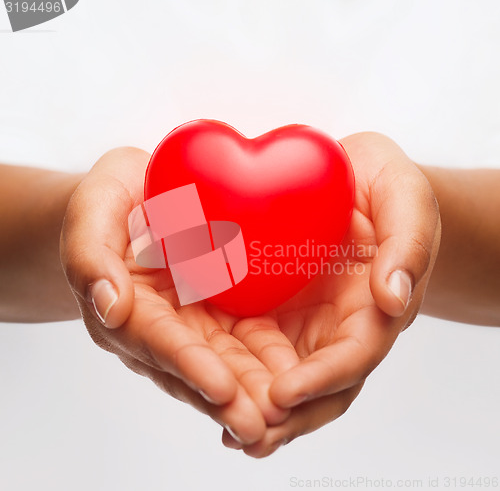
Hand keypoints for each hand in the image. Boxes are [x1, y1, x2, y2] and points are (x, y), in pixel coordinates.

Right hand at [60, 147, 294, 444]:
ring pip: (223, 364)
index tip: (222, 388)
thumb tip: (109, 306)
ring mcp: (192, 323)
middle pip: (194, 367)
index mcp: (127, 307)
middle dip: (227, 399)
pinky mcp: (219, 314)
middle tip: (261, 426)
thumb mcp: (94, 209)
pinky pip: (244, 341)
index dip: (189, 364)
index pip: (158, 339)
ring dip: (250, 393)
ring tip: (283, 418)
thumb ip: (92, 255)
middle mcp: (161, 326)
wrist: (138, 196)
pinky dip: (266, 364)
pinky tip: (295, 381)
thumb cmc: (113, 200)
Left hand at [221, 132, 440, 456]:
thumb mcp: (405, 200)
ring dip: (255, 404)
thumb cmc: (386, 189)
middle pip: (317, 386)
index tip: (282, 395)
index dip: (322, 380)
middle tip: (243, 434)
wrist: (354, 180)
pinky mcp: (272, 307)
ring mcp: (303, 320)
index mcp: (373, 308)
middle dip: (285, 416)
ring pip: (282, 374)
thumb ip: (407, 244)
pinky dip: (234, 368)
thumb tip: (394, 298)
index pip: (353, 357)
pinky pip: (252, 343)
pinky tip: (205, 380)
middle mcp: (338, 326)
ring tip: (222, 427)